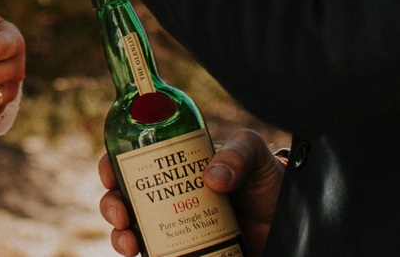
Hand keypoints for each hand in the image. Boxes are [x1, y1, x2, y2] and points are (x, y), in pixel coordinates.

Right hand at [96, 129, 281, 255]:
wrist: (290, 219)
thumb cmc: (268, 181)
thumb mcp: (255, 155)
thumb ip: (238, 154)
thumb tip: (211, 178)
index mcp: (176, 166)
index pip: (134, 161)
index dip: (112, 166)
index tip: (109, 176)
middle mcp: (169, 196)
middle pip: (124, 198)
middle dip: (111, 206)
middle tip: (121, 215)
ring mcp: (176, 225)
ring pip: (132, 230)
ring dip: (119, 237)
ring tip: (130, 245)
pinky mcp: (187, 250)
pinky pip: (156, 254)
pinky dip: (144, 256)